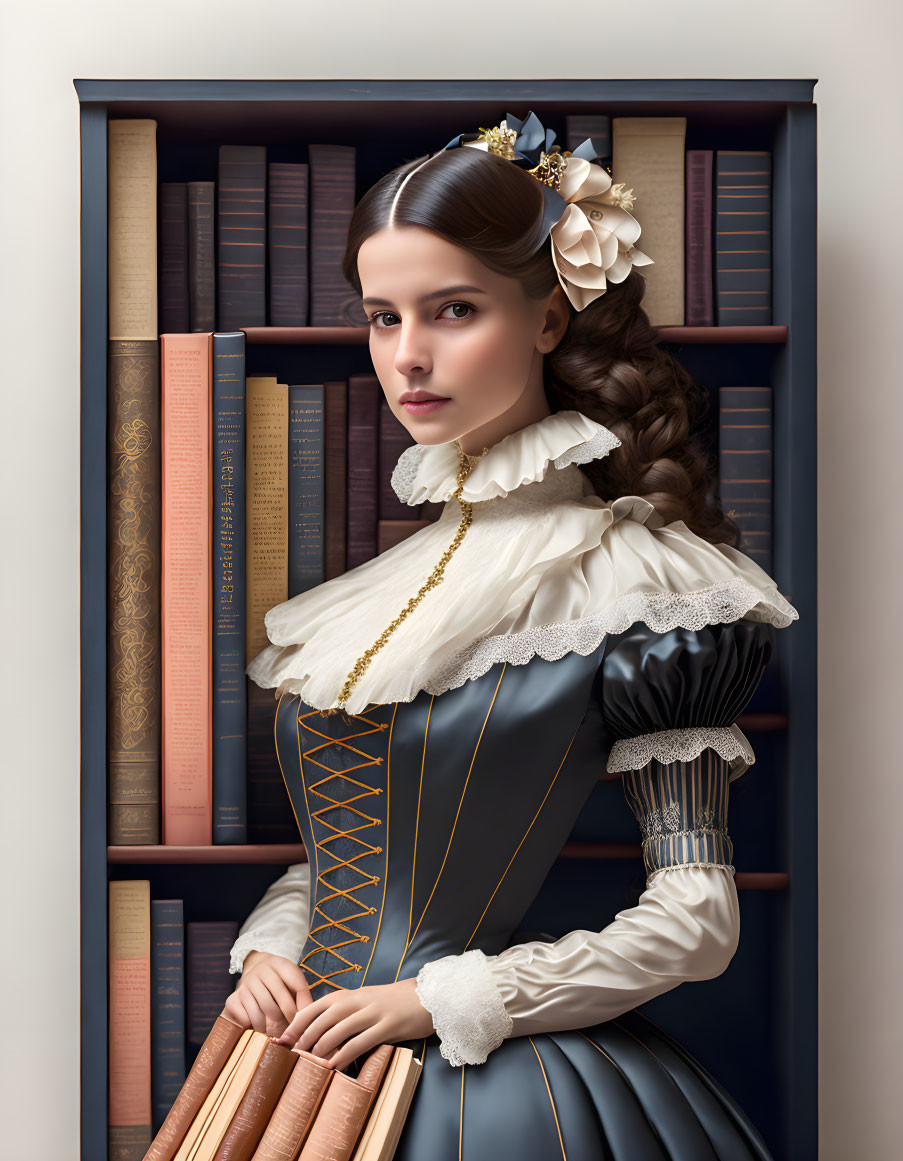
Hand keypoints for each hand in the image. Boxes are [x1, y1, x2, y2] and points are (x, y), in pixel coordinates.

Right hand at [221, 951, 316, 1041]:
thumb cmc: (278, 981)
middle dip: (290, 1018)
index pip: (297, 983)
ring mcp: (245, 984)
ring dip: (272, 1027)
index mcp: (280, 964)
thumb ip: (301, 996)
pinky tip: (260, 1030)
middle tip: (293, 1031)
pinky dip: (255, 1028)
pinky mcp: (232, 999)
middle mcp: (261, 971)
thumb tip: (308, 1018)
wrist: (252, 971)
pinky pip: (246, 1019)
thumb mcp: (291, 981)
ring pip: (264, 1011)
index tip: (305, 1020)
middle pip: (280, 998)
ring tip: (278, 1033)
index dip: (304, 1004)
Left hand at [273, 977, 434, 1072]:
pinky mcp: (388, 1026)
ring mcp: (373, 1012)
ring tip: (308, 1062)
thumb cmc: (392, 1002)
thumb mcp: (365, 1002)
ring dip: (321, 1046)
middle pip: (323, 1017)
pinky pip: (361, 1041)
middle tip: (290, 1054)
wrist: (427, 996)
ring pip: (339, 1029)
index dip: (297, 1022)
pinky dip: (345, 1054)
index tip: (282, 1039)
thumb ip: (345, 1013)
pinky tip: (335, 1066)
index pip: (316, 1006)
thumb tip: (318, 1031)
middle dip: (304, 1036)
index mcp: (350, 995)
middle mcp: (359, 1001)